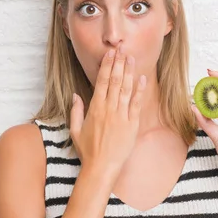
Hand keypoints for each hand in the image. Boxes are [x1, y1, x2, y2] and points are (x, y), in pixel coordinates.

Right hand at [69, 45, 146, 177]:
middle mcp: (109, 109)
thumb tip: (75, 95)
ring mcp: (121, 116)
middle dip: (119, 63)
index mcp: (95, 108)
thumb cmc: (88, 150)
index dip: (106, 66)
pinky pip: (136, 104)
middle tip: (122, 49)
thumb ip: (76, 111)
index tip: (110, 54)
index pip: (102, 81)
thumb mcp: (76, 130)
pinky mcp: (132, 124)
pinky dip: (139, 90)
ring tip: (131, 58)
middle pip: (115, 80)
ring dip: (129, 72)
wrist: (101, 167)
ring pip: (126, 89)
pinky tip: (142, 78)